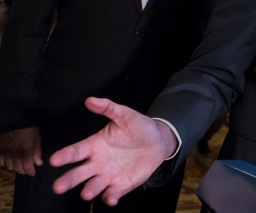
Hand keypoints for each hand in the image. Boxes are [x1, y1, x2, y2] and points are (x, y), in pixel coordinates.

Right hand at [0, 127, 42, 175]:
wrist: (15, 119)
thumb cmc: (29, 127)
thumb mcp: (37, 138)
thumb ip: (37, 151)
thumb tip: (39, 163)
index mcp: (25, 153)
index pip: (27, 168)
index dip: (31, 172)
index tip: (33, 173)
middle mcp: (14, 155)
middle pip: (17, 169)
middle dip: (23, 170)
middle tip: (27, 169)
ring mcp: (4, 152)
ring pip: (8, 166)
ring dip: (14, 167)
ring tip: (18, 164)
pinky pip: (0, 161)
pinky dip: (4, 163)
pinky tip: (8, 160)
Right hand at [49, 97, 175, 205]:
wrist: (158, 141)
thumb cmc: (138, 127)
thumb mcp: (125, 114)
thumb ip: (108, 108)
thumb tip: (90, 100)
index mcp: (94, 145)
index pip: (75, 151)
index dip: (65, 155)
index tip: (54, 160)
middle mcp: (97, 163)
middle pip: (79, 173)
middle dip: (69, 180)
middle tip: (57, 187)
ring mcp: (108, 175)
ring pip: (94, 185)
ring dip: (89, 190)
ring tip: (85, 194)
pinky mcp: (121, 185)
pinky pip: (113, 193)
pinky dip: (110, 197)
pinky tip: (110, 199)